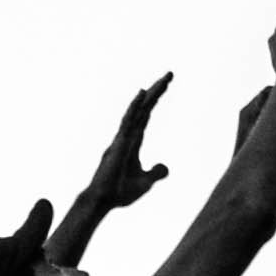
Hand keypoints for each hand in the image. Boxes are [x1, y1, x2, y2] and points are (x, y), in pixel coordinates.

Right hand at [85, 73, 169, 215]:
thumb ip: (155, 173)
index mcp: (133, 141)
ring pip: (138, 110)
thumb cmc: (120, 191)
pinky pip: (129, 120)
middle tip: (170, 74)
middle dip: (157, 91)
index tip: (165, 84)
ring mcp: (123, 137)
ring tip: (164, 80)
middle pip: (144, 108)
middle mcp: (127, 135)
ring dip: (152, 94)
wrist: (105, 201)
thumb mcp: (145, 182)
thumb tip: (166, 168)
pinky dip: (136, 106)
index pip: (146, 115)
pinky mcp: (120, 142)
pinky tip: (144, 93)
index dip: (155, 99)